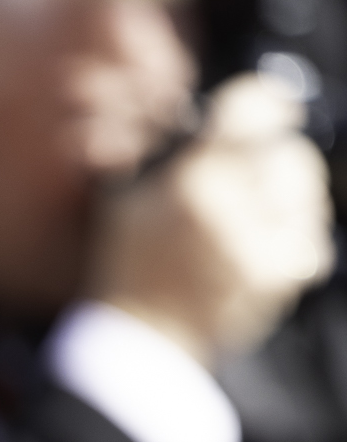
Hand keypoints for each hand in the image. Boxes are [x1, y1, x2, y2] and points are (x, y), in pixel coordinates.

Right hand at [84, 73, 334, 363]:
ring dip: (292, 198)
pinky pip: (314, 238)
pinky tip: (266, 248)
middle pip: (291, 153)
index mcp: (191, 180)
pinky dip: (298, 238)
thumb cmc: (132, 267)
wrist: (145, 338)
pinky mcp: (279, 278)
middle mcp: (230, 208)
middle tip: (261, 173)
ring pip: (308, 195)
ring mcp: (259, 245)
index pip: (252, 111)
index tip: (278, 106)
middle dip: (280, 158)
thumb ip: (166, 151)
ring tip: (260, 216)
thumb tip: (202, 115)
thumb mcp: (127, 198)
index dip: (269, 102)